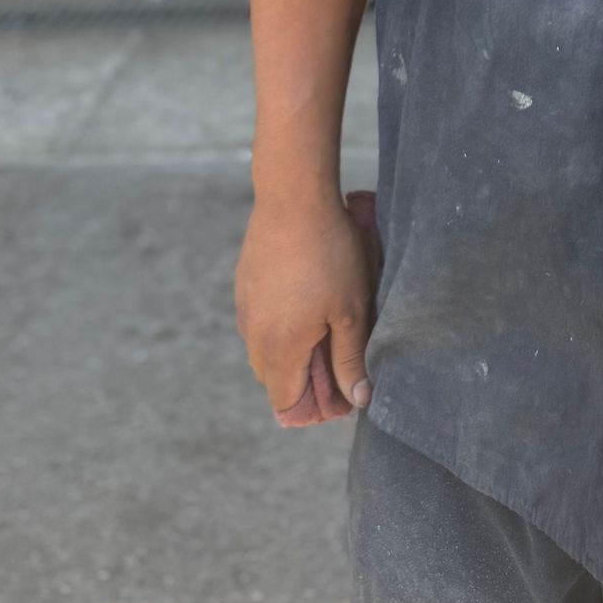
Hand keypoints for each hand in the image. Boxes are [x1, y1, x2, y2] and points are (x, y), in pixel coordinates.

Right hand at [236, 188, 377, 426]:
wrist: (294, 197)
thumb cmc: (329, 254)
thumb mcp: (350, 311)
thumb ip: (350, 359)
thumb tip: (357, 398)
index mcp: (278, 349)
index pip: (286, 402)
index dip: (314, 405)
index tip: (341, 386)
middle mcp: (252, 335)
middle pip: (275, 378)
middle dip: (305, 377)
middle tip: (340, 351)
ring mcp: (244, 308)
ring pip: (265, 348)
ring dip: (292, 348)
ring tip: (326, 320)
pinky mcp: (244, 284)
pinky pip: (259, 320)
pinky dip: (280, 322)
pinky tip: (307, 295)